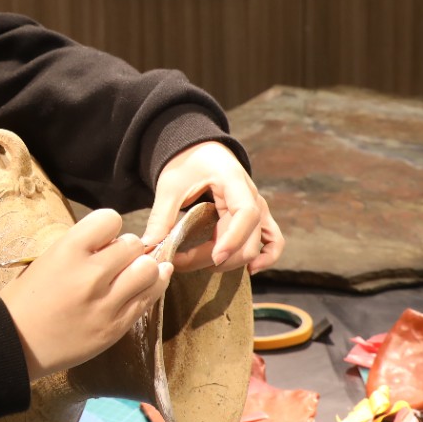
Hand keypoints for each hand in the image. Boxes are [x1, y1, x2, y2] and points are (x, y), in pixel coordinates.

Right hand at [0, 209, 171, 381]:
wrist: (15, 343)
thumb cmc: (25, 299)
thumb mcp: (48, 259)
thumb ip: (82, 248)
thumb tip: (115, 242)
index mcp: (68, 251)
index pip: (110, 219)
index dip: (109, 228)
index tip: (103, 239)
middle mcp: (91, 274)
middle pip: (134, 245)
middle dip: (128, 249)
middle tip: (117, 260)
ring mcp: (106, 303)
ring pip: (149, 270)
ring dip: (144, 268)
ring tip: (133, 274)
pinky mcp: (116, 328)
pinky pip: (148, 299)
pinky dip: (150, 288)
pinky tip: (144, 286)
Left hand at [140, 141, 283, 274]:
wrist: (199, 152)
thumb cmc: (186, 164)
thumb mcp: (170, 186)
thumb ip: (161, 217)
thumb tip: (149, 248)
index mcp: (234, 181)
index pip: (246, 213)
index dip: (233, 239)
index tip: (214, 258)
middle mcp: (253, 196)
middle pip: (249, 238)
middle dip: (217, 258)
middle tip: (181, 262)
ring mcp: (259, 208)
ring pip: (258, 245)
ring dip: (232, 261)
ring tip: (200, 265)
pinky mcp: (257, 218)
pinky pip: (273, 241)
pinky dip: (266, 257)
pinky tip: (248, 270)